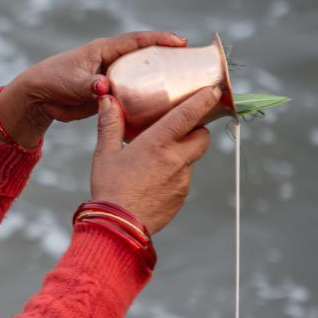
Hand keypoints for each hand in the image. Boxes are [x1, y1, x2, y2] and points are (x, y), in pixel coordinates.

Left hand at [0, 31, 187, 147]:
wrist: (39, 98)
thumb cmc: (53, 80)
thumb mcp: (72, 81)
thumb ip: (88, 84)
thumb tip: (105, 87)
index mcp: (104, 51)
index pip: (137, 41)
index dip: (160, 40)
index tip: (180, 42)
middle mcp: (112, 63)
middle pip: (145, 58)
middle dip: (167, 59)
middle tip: (190, 65)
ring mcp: (112, 79)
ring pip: (141, 79)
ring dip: (159, 82)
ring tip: (182, 88)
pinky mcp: (109, 97)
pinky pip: (131, 97)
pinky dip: (144, 102)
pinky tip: (159, 111)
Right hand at [89, 86, 218, 233]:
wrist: (119, 227)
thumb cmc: (111, 188)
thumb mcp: (105, 153)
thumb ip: (110, 124)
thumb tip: (107, 100)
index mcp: (159, 143)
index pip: (190, 114)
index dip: (204, 99)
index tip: (212, 90)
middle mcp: (176, 159)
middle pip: (202, 137)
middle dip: (197, 129)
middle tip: (180, 128)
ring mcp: (182, 180)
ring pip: (191, 160)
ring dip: (181, 155)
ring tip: (156, 160)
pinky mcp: (181, 197)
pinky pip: (183, 180)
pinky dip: (174, 175)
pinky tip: (153, 181)